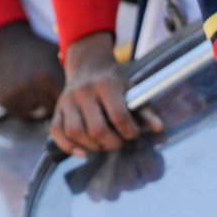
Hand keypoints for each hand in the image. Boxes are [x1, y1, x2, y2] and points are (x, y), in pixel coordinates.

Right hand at [0, 21, 64, 119]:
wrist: (5, 40)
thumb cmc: (39, 50)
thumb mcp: (57, 55)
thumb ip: (72, 75)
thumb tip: (88, 98)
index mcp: (50, 76)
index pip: (69, 101)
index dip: (70, 98)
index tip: (71, 93)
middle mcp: (33, 87)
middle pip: (54, 108)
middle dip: (55, 101)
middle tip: (53, 91)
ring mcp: (17, 95)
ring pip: (39, 113)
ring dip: (41, 105)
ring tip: (39, 89)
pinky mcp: (5, 100)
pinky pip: (24, 114)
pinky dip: (27, 107)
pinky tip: (27, 93)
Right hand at [50, 31, 161, 156]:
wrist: (88, 64)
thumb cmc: (114, 81)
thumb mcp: (132, 90)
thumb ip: (145, 110)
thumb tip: (159, 128)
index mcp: (106, 85)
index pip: (119, 117)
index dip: (129, 131)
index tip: (133, 133)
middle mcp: (84, 92)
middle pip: (97, 129)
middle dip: (112, 142)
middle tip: (118, 141)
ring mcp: (68, 101)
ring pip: (75, 133)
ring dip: (92, 146)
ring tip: (103, 143)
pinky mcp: (58, 109)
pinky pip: (57, 132)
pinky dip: (68, 146)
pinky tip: (83, 151)